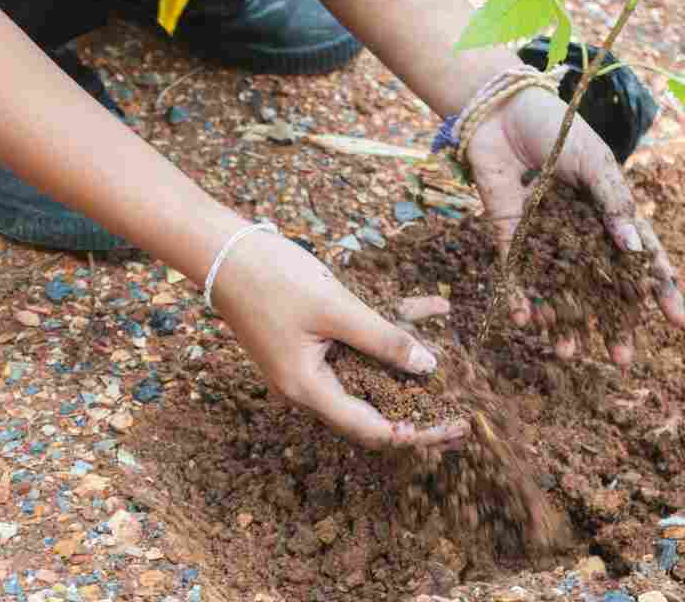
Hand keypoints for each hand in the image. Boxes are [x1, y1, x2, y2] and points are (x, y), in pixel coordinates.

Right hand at [210, 231, 468, 448]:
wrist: (223, 252)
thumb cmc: (272, 279)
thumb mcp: (335, 308)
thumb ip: (381, 338)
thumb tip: (428, 367)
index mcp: (309, 389)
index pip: (371, 428)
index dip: (415, 433)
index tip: (451, 429)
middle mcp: (309, 384)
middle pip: (374, 409)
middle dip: (419, 409)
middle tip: (460, 418)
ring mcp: (309, 361)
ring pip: (371, 372)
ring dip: (410, 363)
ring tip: (453, 360)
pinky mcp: (312, 338)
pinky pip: (359, 342)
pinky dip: (391, 327)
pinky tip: (431, 308)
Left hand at [466, 87, 684, 365]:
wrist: (501, 109)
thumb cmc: (559, 129)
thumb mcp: (595, 162)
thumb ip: (615, 202)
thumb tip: (634, 248)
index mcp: (611, 214)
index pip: (643, 259)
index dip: (661, 290)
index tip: (678, 323)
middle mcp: (581, 233)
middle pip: (602, 287)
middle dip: (613, 324)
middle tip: (622, 360)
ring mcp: (546, 237)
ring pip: (560, 289)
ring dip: (564, 320)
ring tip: (568, 353)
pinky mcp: (510, 234)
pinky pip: (516, 272)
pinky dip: (519, 296)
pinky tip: (525, 320)